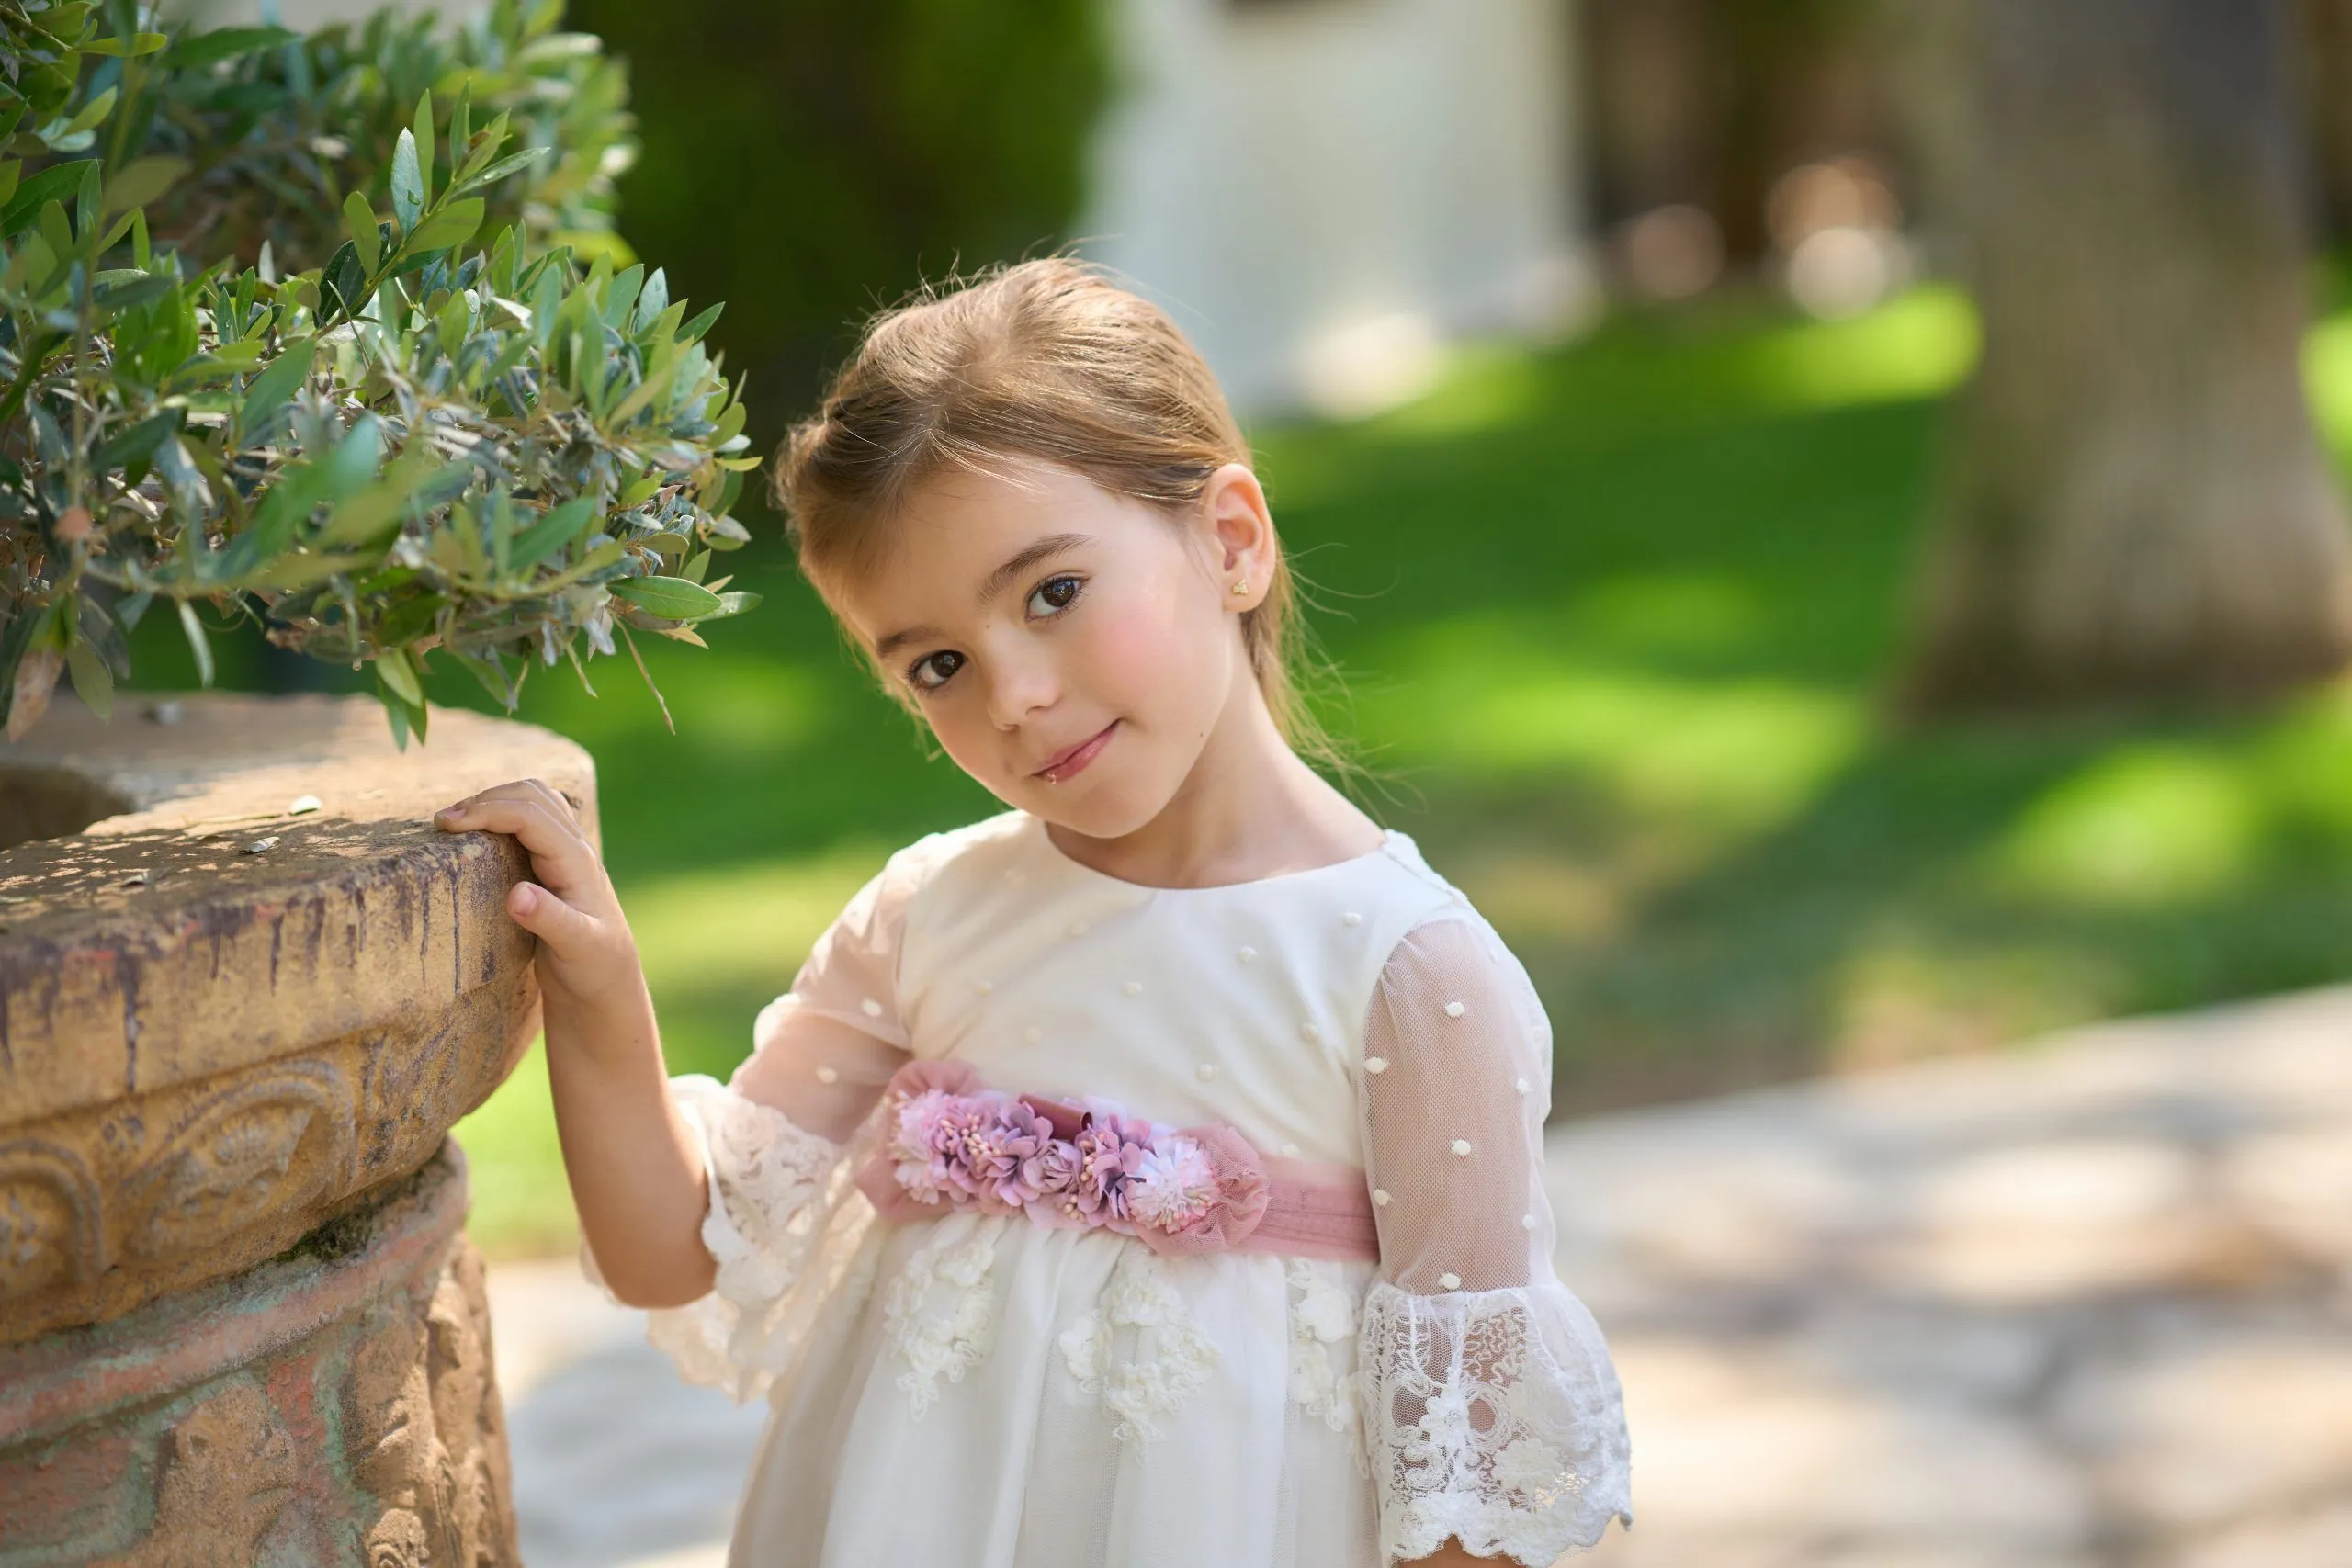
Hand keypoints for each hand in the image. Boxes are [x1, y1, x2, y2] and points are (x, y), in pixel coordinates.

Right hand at [433, 778, 640, 1014]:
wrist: (608, 981)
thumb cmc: (594, 967)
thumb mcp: (577, 948)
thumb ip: (550, 920)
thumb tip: (517, 894)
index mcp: (577, 861)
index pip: (530, 816)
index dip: (487, 811)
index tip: (446, 824)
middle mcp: (575, 848)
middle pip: (531, 796)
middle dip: (485, 800)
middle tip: (442, 823)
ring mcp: (566, 852)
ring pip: (532, 801)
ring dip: (493, 801)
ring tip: (454, 823)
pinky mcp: (555, 862)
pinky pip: (530, 821)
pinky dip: (502, 813)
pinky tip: (477, 833)